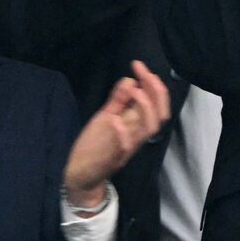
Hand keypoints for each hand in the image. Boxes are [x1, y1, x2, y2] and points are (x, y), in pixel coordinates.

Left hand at [63, 59, 171, 208]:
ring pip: (147, 129)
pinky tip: (114, 119)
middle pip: (159, 115)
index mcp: (135, 126)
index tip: (139, 66)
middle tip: (144, 74)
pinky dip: (121, 132)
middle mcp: (136, 136)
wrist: (81, 174)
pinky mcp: (112, 158)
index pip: (156, 104)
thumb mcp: (106, 118)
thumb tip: (130, 80)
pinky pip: (123, 146)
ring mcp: (126, 147)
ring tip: (135, 91)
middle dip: (155, 91)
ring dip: (144, 108)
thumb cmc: (95, 146)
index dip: (153, 84)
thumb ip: (118, 101)